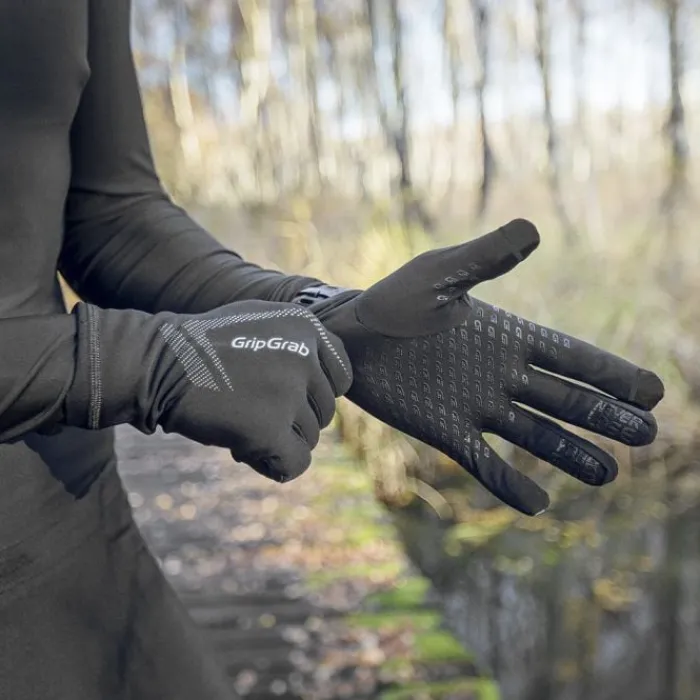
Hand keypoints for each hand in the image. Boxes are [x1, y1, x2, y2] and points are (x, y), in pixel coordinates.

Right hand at [64, 300, 352, 481]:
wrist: (157, 362)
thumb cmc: (203, 346)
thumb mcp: (261, 322)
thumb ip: (300, 344)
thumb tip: (328, 378)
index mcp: (308, 327)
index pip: (341, 377)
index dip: (312, 394)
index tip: (281, 397)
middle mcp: (306, 355)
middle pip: (324, 412)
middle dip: (290, 419)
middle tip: (248, 411)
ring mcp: (289, 392)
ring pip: (308, 439)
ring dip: (275, 440)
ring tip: (236, 422)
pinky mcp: (270, 427)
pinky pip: (296, 464)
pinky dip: (272, 465)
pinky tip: (241, 449)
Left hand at [307, 219, 663, 514]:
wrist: (349, 336)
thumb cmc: (392, 300)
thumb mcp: (441, 274)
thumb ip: (485, 258)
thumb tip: (533, 227)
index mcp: (507, 336)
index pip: (571, 357)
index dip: (612, 375)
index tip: (653, 392)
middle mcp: (500, 374)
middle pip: (564, 399)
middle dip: (605, 416)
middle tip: (647, 435)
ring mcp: (475, 405)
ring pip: (535, 435)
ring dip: (571, 453)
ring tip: (607, 474)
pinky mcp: (446, 429)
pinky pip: (484, 462)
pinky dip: (509, 483)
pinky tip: (538, 505)